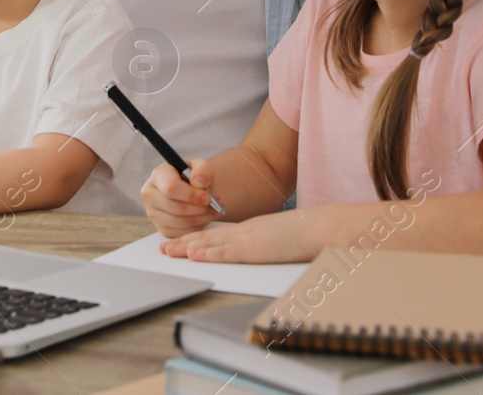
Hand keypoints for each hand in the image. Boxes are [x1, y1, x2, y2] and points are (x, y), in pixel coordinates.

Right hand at [141, 159, 219, 237]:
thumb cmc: (194, 177)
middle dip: (199, 209)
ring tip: (213, 211)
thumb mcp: (201, 167)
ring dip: (200, 219)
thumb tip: (199, 183)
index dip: (191, 195)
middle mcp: (150, 194)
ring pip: (178, 222)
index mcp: (158, 175)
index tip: (207, 197)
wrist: (191, 189)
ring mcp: (153, 213)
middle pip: (175, 207)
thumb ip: (203, 170)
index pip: (171, 188)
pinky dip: (196, 227)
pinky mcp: (162, 228)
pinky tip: (205, 218)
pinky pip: (180, 233)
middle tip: (215, 206)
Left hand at [161, 209, 317, 263]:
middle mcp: (244, 232)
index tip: (182, 243)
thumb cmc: (305, 235)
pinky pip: (225, 252)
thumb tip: (264, 251)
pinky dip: (207, 253)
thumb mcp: (280, 238)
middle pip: (208, 238)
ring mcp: (248, 239)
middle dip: (184, 243)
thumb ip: (268, 244)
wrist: (318, 228)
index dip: (198, 239)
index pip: (219, 235)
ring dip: (187, 248)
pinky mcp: (254, 249)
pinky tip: (193, 254)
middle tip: (164, 248)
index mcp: (251, 230)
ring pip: (210, 243)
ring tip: (168, 251)